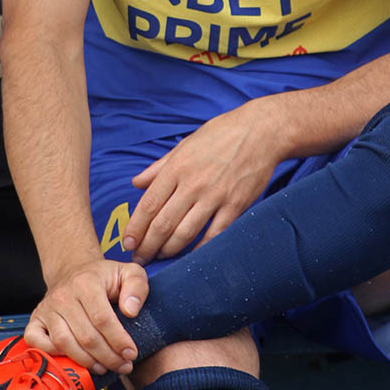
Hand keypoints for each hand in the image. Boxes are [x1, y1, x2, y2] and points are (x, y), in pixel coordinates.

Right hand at [24, 257, 148, 374]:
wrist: (73, 271)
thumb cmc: (103, 278)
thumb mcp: (129, 273)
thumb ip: (137, 287)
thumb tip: (131, 311)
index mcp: (86, 283)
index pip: (102, 319)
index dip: (118, 341)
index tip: (131, 353)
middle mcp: (62, 296)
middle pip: (85, 336)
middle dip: (108, 357)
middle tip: (123, 366)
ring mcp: (46, 309)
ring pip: (64, 344)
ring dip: (87, 362)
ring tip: (105, 367)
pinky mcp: (35, 320)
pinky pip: (38, 344)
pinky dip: (55, 357)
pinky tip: (75, 362)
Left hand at [123, 99, 284, 263]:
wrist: (261, 131)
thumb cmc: (222, 134)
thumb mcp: (185, 145)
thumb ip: (159, 167)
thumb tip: (136, 182)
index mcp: (177, 167)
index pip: (149, 204)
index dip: (135, 228)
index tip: (128, 243)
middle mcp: (193, 184)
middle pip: (163, 224)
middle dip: (148, 246)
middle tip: (140, 258)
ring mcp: (215, 196)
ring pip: (185, 233)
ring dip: (169, 250)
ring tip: (161, 258)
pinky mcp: (236, 205)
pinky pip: (214, 235)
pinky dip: (200, 249)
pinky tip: (191, 257)